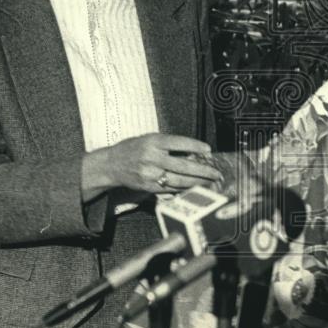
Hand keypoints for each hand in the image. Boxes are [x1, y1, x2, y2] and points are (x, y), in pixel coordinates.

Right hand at [82, 134, 221, 198]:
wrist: (111, 165)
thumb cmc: (133, 148)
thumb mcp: (149, 139)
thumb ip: (168, 145)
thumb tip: (193, 153)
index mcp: (153, 142)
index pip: (178, 142)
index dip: (195, 146)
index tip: (208, 150)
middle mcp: (151, 158)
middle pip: (182, 165)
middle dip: (202, 170)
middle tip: (216, 173)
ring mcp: (149, 174)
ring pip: (178, 180)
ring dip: (197, 182)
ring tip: (210, 182)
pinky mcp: (148, 187)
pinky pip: (169, 189)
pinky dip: (183, 188)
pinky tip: (194, 187)